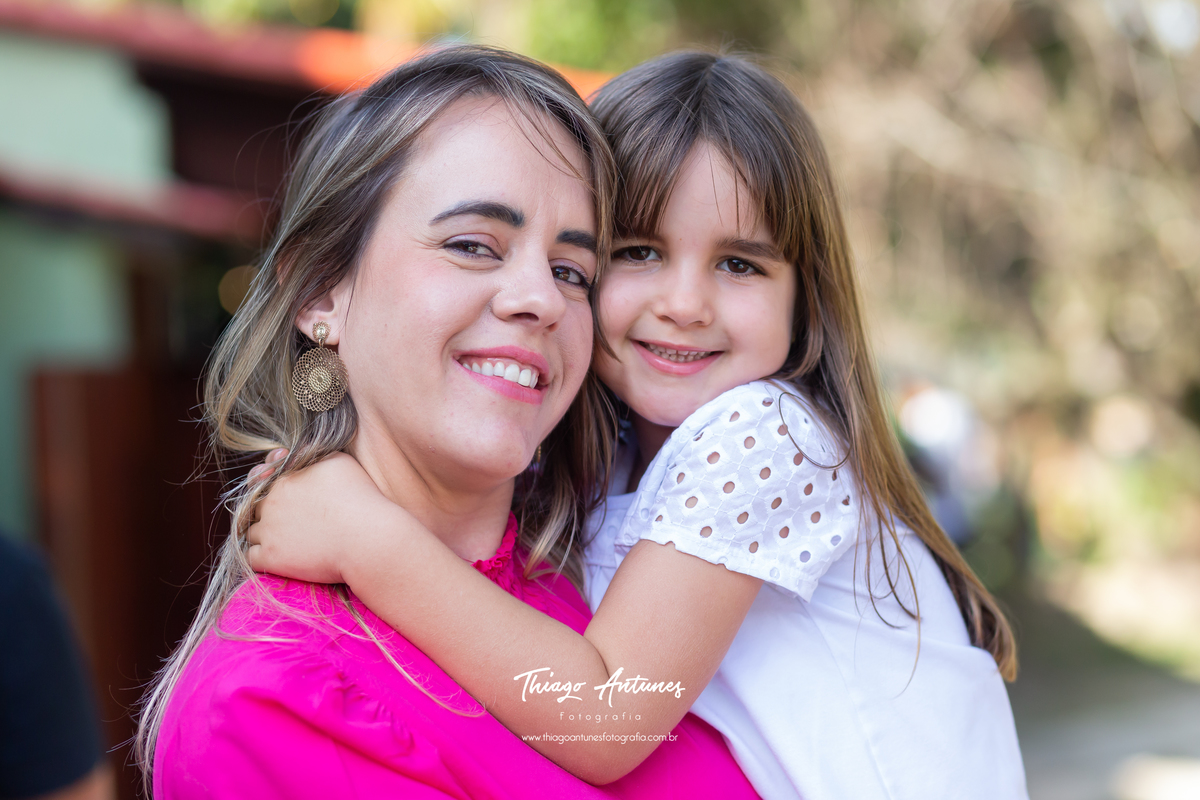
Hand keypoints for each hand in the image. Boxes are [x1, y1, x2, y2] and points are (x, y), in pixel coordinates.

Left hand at [245, 451, 392, 584]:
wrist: (366, 537)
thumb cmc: (359, 497)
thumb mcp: (338, 461)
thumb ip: (311, 454)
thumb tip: (292, 454)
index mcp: (284, 479)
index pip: (261, 480)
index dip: (270, 487)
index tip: (288, 497)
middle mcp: (271, 502)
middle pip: (257, 507)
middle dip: (269, 513)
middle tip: (292, 522)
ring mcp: (268, 531)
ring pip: (253, 532)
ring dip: (265, 536)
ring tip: (289, 541)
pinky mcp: (271, 557)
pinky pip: (252, 557)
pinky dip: (262, 557)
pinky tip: (280, 557)